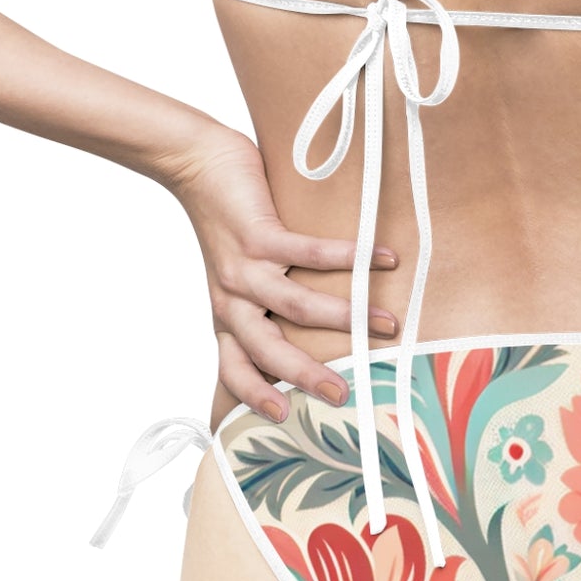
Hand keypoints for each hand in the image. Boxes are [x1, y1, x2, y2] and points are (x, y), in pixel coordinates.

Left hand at [170, 126, 396, 420]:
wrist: (195, 164)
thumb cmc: (225, 220)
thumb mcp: (236, 274)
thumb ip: (266, 300)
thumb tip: (319, 320)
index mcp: (228, 314)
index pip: (234, 367)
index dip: (254, 395)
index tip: (283, 417)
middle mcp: (233, 299)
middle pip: (267, 350)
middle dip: (306, 375)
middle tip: (343, 393)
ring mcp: (244, 268)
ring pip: (295, 305)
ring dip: (344, 316)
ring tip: (386, 324)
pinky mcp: (258, 234)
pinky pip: (307, 252)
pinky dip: (348, 257)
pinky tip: (382, 258)